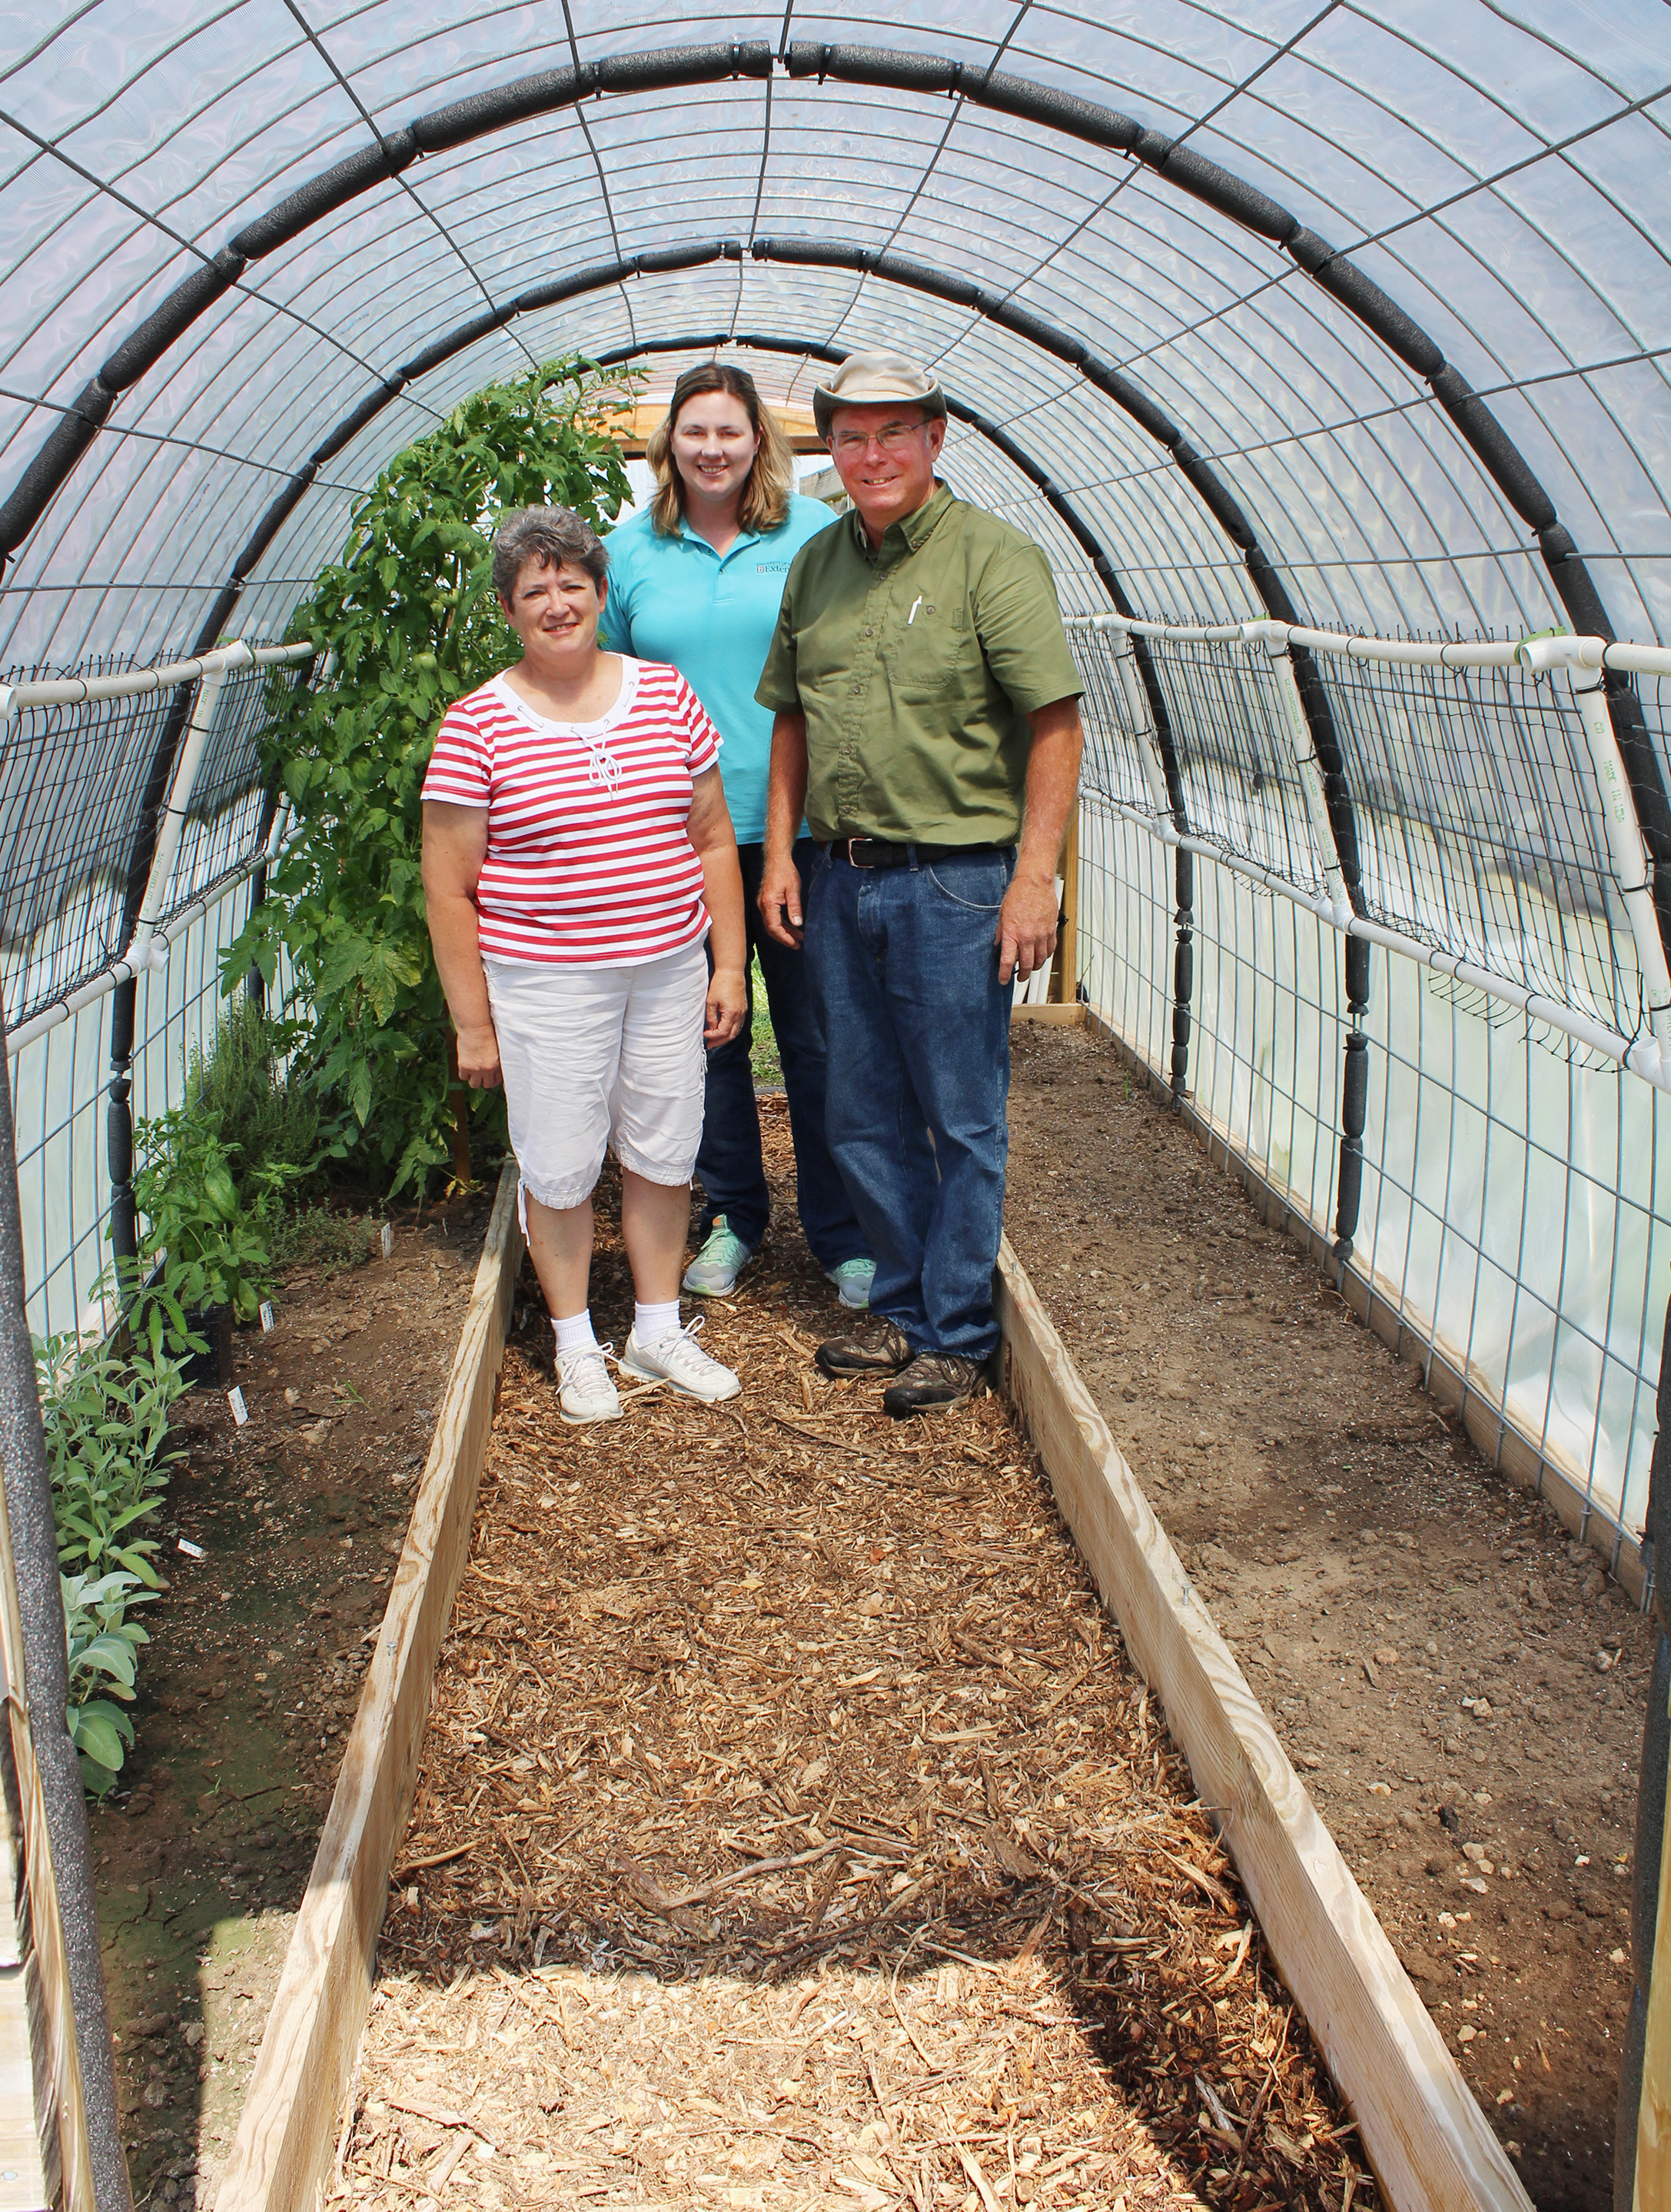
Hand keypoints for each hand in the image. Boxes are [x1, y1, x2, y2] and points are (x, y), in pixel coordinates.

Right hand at [455, 1021, 502, 1088]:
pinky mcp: (464, 1067)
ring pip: (474, 1085)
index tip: (491, 1076)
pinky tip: (466, 1068)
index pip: (498, 1080)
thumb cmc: (487, 1032)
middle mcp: (488, 1069)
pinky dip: (464, 1074)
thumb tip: (495, 1067)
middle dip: (485, 1081)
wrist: (475, 1027)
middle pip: (487, 1085)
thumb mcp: (497, 1048)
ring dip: (474, 1080)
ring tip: (473, 1073)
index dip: (494, 1079)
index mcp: (498, 1064)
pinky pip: (463, 1077)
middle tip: (482, 1076)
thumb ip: (496, 1059)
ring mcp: (476, 1069)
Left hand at [705, 965, 748, 1046]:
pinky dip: (731, 1030)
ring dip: (726, 1037)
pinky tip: (724, 1030)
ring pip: (736, 1031)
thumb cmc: (721, 983)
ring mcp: (743, 1012)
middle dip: (720, 1042)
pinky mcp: (743, 1008)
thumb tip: (711, 1028)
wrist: (732, 972)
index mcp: (731, 1013)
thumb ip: (711, 1017)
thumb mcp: (711, 1001)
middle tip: (710, 1045)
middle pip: (731, 1035)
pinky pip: (739, 1024)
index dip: (713, 1036)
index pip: (722, 1032)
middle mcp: (740, 1014)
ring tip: (716, 1040)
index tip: (705, 1035)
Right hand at [758, 849, 804, 947]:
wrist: (777, 859)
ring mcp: (763, 904)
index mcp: (768, 903)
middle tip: (797, 945)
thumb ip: (795, 907)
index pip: (774, 927)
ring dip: (785, 931)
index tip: (795, 943)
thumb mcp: (794, 889)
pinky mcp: (766, 902)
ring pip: (772, 924)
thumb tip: (797, 924)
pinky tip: (792, 927)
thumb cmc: (785, 871)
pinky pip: (773, 917)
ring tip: (799, 937)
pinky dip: (782, 924)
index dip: (784, 937)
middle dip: (784, 938)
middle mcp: (762, 905)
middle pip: (771, 929)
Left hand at [995, 870, 1059, 985]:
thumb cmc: (1018, 895)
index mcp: (1012, 933)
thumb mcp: (1002, 915)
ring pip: (1040, 960)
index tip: (1003, 980)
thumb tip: (999, 944)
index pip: (1008, 961)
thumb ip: (1001, 933)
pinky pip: (1050, 950)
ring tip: (1031, 968)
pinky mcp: (1051, 930)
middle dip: (1023, 975)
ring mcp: (1041, 935)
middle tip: (1020, 977)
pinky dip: (1046, 956)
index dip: (1004, 974)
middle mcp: (1027, 937)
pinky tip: (1042, 956)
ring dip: (1035, 967)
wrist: (1035, 883)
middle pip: (1027, 965)